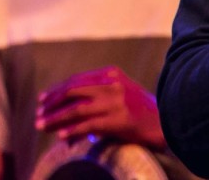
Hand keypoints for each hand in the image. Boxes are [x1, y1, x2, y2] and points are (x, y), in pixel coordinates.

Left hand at [36, 67, 165, 148]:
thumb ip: (98, 92)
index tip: (43, 99)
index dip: (56, 90)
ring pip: (76, 109)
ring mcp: (114, 102)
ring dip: (56, 118)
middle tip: (38, 113)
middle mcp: (110, 85)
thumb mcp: (121, 90)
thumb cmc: (143, 108)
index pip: (75, 80)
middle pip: (71, 91)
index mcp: (110, 73)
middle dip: (52, 103)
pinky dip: (72, 130)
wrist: (170, 122)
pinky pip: (88, 125)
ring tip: (42, 125)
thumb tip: (68, 106)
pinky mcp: (118, 120)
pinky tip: (60, 134)